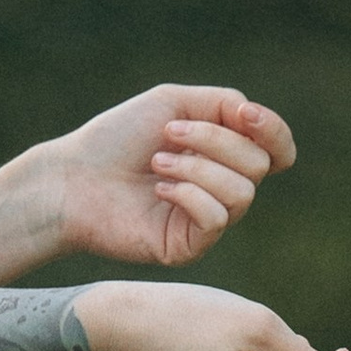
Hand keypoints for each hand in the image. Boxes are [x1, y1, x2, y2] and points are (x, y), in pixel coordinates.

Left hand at [37, 85, 295, 268]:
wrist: (73, 178)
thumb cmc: (116, 138)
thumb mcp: (172, 103)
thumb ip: (222, 104)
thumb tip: (256, 119)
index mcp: (222, 153)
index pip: (277, 149)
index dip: (272, 130)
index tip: (244, 114)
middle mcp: (221, 187)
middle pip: (259, 164)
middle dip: (215, 141)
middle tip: (168, 135)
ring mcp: (207, 220)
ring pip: (243, 192)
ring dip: (197, 167)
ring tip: (157, 163)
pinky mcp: (190, 246)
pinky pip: (217, 218)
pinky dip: (188, 195)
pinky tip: (158, 190)